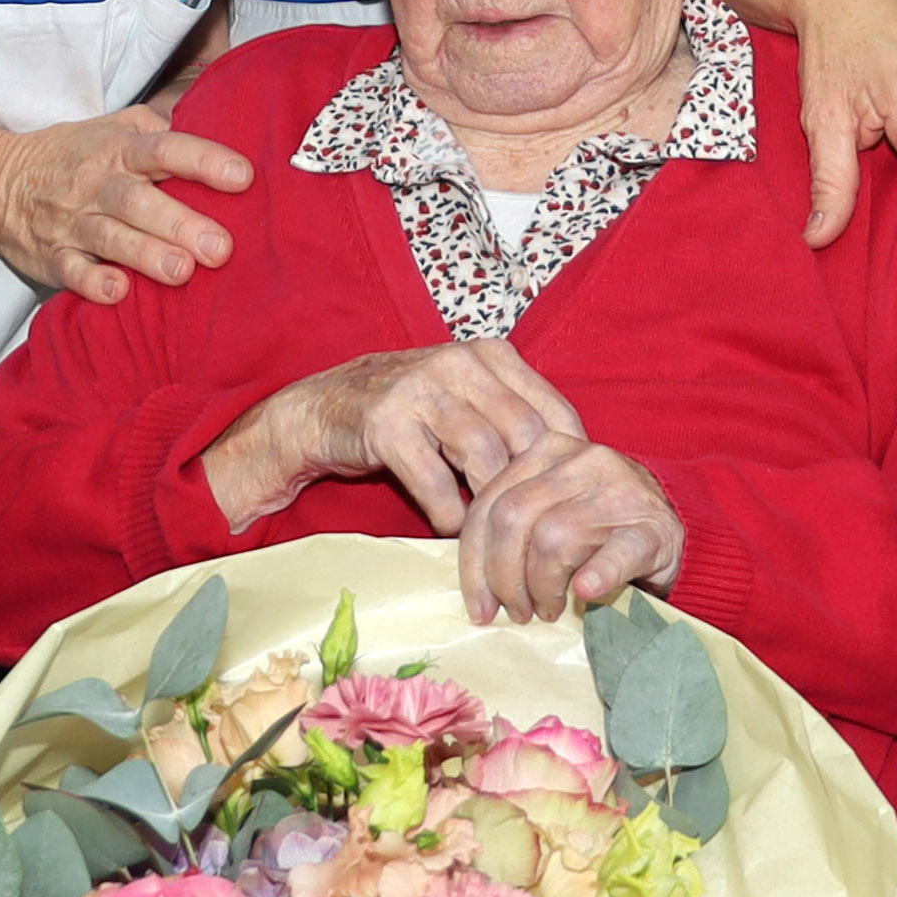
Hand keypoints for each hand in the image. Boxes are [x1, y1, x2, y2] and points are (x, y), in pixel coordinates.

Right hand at [0, 106, 255, 303]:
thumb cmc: (77, 155)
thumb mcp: (116, 126)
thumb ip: (164, 129)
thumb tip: (222, 130)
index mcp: (120, 148)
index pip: (165, 148)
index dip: (204, 160)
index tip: (243, 177)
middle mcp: (98, 183)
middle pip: (140, 201)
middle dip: (181, 223)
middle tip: (220, 247)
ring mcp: (73, 220)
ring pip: (110, 238)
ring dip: (146, 255)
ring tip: (182, 272)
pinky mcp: (52, 255)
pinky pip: (71, 270)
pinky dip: (92, 282)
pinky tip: (118, 292)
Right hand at [204, 340, 583, 531]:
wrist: (323, 409)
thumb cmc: (410, 413)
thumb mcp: (467, 401)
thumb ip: (512, 421)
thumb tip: (573, 472)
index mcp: (490, 355)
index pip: (553, 410)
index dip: (570, 464)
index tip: (571, 505)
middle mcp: (460, 364)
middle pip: (523, 436)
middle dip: (533, 492)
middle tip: (539, 536)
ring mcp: (421, 389)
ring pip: (483, 458)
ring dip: (492, 508)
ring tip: (496, 540)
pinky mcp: (386, 423)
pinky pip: (434, 480)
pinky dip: (448, 513)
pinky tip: (451, 531)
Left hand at [457, 433, 683, 623]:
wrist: (671, 523)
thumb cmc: (598, 525)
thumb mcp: (551, 506)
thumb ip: (512, 524)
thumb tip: (473, 583)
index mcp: (544, 451)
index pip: (489, 504)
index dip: (474, 562)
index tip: (478, 605)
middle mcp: (580, 460)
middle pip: (512, 518)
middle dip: (503, 577)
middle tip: (515, 612)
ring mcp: (619, 490)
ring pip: (553, 538)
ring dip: (542, 587)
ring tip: (549, 610)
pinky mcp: (653, 527)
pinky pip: (617, 552)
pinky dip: (598, 575)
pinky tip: (586, 592)